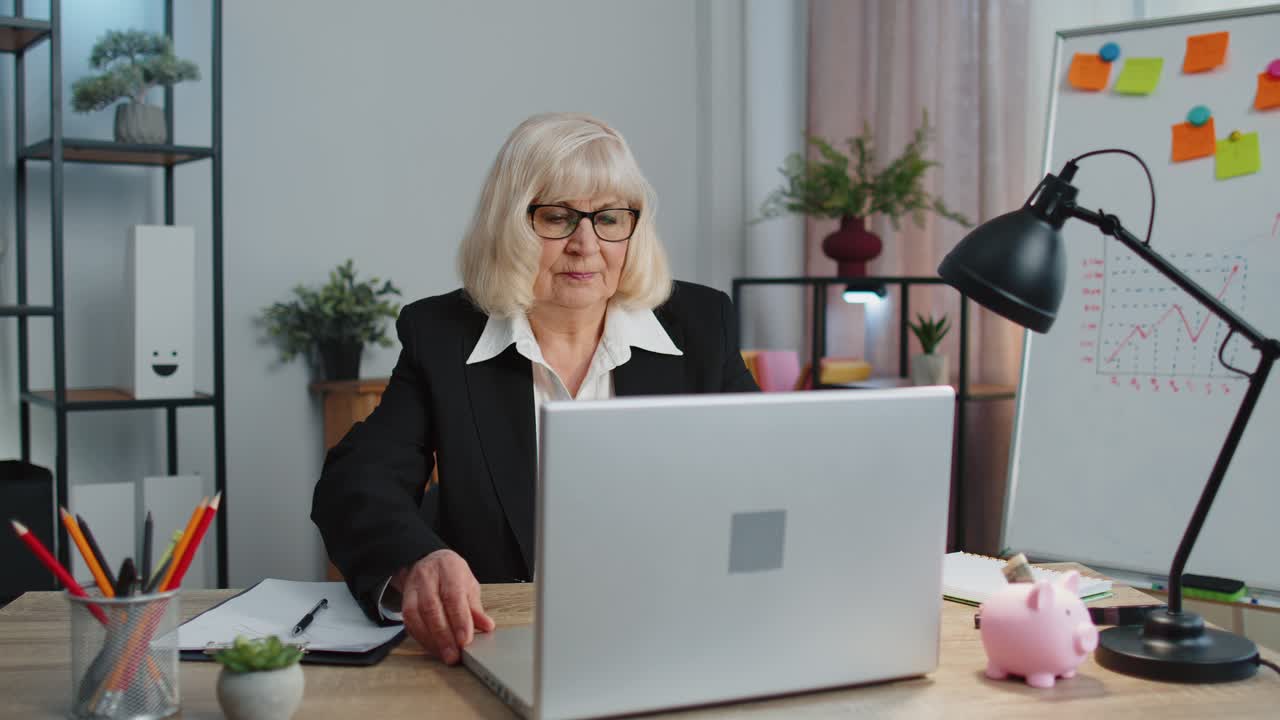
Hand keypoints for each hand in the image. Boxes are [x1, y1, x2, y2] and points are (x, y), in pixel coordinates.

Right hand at [394, 549, 495, 664]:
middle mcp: (427, 577)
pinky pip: (409, 624)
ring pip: (416, 617)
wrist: (428, 562)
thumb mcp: (469, 586)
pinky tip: (434, 648)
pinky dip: (422, 639)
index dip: (459, 620)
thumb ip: (476, 608)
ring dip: (431, 640)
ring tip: (445, 655)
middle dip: (444, 636)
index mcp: (448, 569)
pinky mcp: (403, 602)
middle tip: (454, 654)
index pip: (452, 596)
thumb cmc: (451, 575)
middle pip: (431, 608)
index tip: (465, 640)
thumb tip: (487, 626)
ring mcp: (412, 589)